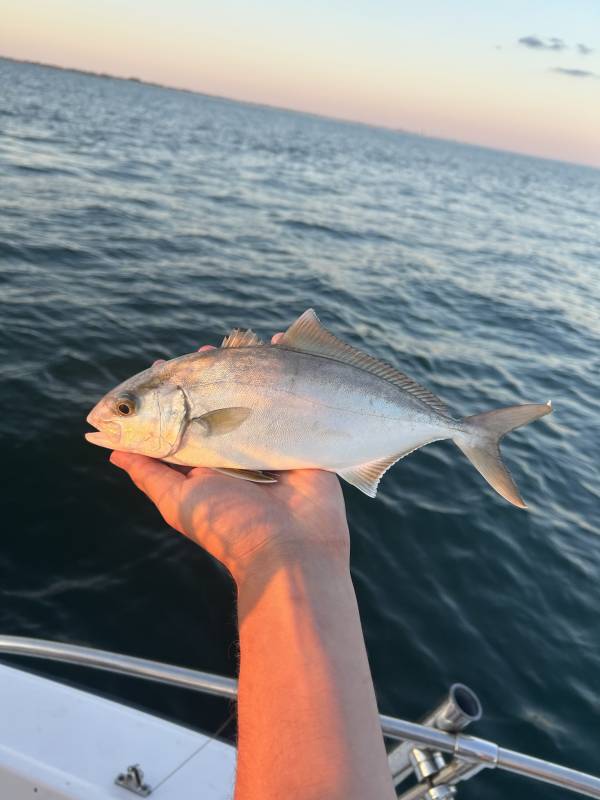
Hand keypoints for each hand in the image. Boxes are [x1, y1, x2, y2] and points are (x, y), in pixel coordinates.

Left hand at [109, 334, 349, 583]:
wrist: (291, 548)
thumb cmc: (229, 525)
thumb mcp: (178, 501)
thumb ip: (149, 475)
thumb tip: (113, 452)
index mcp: (207, 461)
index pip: (184, 418)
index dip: (173, 391)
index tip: (165, 364)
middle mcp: (237, 448)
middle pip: (221, 401)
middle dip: (214, 372)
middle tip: (208, 349)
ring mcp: (270, 441)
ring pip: (257, 395)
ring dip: (250, 365)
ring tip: (243, 341)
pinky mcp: (302, 437)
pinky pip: (297, 397)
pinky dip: (293, 368)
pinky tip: (285, 343)